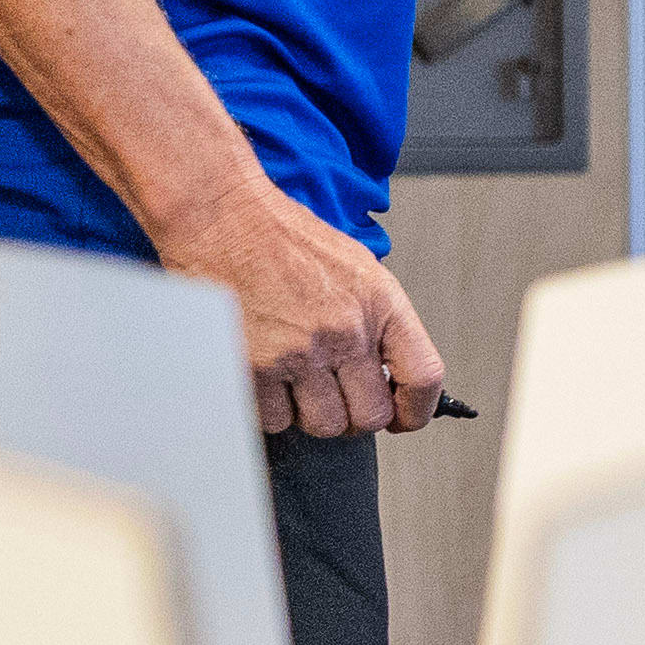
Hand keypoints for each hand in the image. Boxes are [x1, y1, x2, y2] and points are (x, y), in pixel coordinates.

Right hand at [152, 177, 443, 437]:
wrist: (222, 219)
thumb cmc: (283, 238)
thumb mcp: (355, 268)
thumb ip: (378, 322)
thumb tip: (390, 376)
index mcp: (379, 302)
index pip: (422, 376)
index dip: (416, 409)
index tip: (403, 416)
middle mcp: (344, 331)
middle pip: (369, 416)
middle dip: (354, 414)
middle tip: (337, 395)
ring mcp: (297, 354)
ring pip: (322, 425)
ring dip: (310, 413)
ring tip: (296, 378)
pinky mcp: (253, 370)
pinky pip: (274, 421)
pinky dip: (270, 409)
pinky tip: (266, 375)